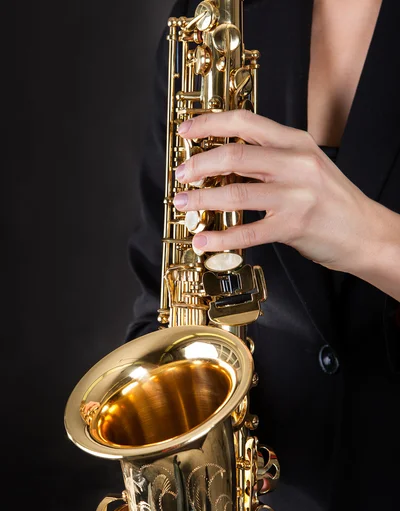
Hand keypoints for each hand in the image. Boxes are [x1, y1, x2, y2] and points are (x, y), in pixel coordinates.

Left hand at [173, 110, 390, 273]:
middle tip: (180, 173)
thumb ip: (271, 158)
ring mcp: (295, 195)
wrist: (365, 232)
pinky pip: (248, 232)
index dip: (209, 123)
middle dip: (198, 163)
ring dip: (202, 198)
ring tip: (182, 203)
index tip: (185, 130)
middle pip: (235, 154)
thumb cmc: (333, 200)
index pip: (245, 121)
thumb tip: (225, 160)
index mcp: (296, 142)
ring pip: (236, 191)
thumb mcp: (306, 165)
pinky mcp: (293, 226)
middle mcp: (295, 163)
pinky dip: (220, 238)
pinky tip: (204, 241)